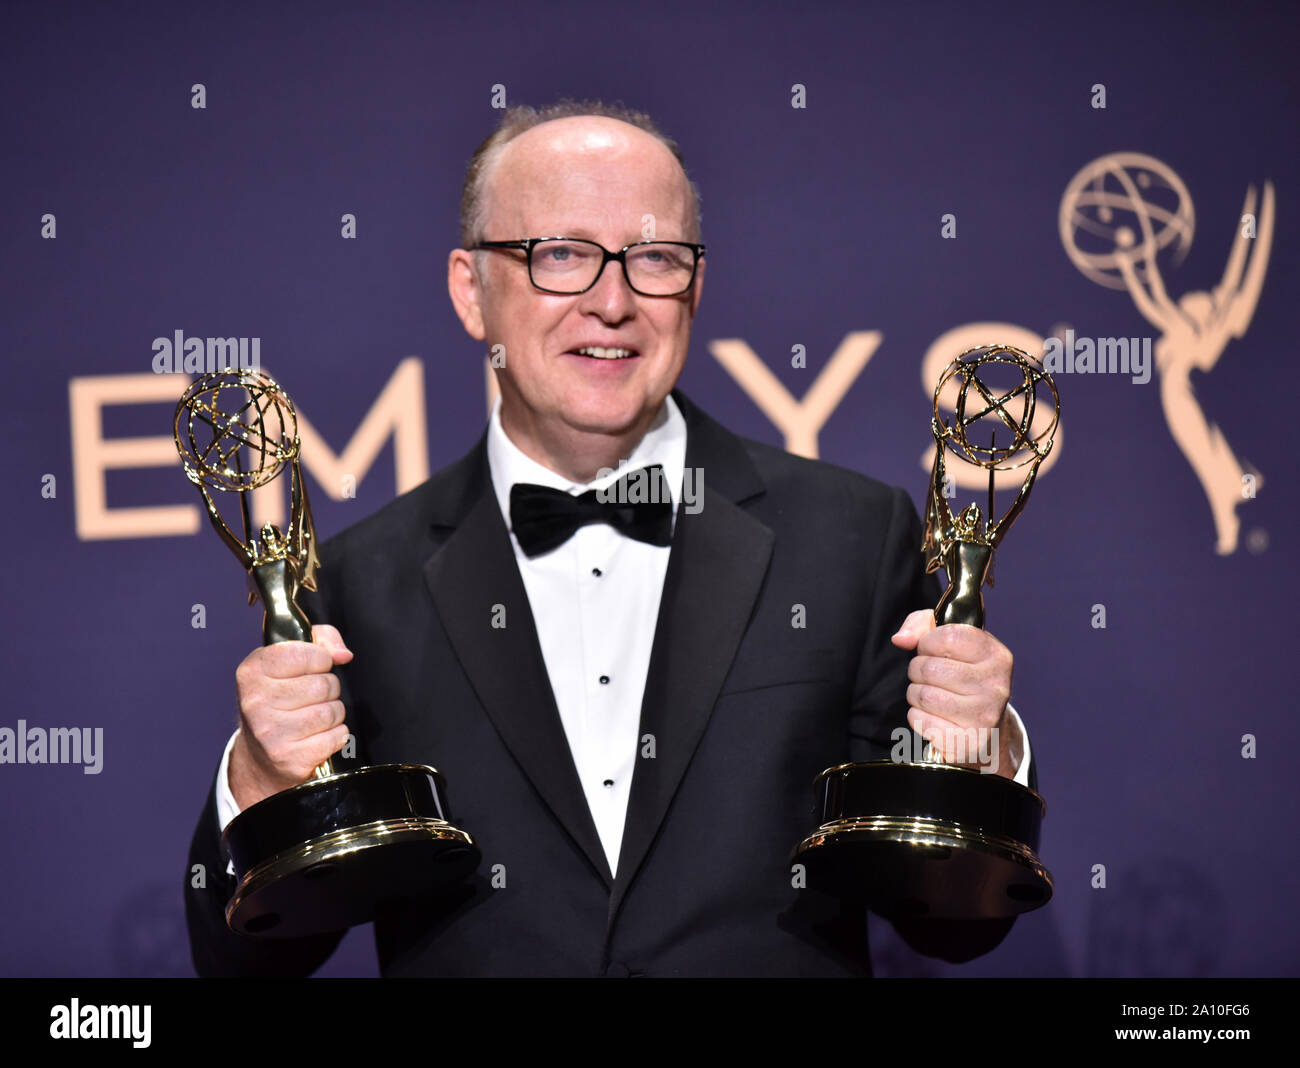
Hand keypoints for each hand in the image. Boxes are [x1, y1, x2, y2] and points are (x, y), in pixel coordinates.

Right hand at [228, 624, 353, 809]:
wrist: (259, 754)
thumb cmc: (279, 698)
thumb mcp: (288, 659)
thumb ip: (320, 639)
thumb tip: (343, 654)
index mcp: (252, 672)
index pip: (304, 654)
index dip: (320, 658)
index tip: (316, 666)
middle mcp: (256, 703)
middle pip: (324, 685)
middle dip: (329, 687)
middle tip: (314, 695)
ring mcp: (271, 733)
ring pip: (332, 711)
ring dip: (334, 712)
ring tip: (315, 715)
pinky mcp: (289, 758)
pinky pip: (337, 736)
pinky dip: (336, 734)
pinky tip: (318, 734)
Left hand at [890, 610, 1020, 778]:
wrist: (984, 729)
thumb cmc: (961, 676)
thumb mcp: (951, 641)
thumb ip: (922, 625)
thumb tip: (901, 639)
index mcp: (997, 656)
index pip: (949, 637)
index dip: (927, 641)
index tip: (930, 649)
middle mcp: (996, 686)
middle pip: (929, 668)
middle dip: (917, 670)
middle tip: (928, 676)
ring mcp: (984, 716)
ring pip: (923, 695)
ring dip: (915, 693)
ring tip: (930, 695)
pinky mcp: (967, 742)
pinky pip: (920, 720)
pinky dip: (917, 717)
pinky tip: (933, 716)